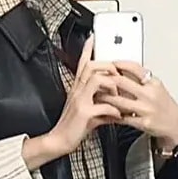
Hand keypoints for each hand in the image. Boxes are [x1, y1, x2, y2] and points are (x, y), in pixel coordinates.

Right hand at [23, 34, 128, 167]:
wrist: (59, 141)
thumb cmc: (73, 127)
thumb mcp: (88, 112)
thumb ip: (101, 105)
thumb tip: (115, 106)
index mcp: (78, 89)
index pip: (82, 63)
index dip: (88, 49)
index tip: (93, 38)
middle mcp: (77, 91)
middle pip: (92, 66)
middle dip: (108, 68)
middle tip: (118, 76)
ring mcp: (80, 100)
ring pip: (96, 78)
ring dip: (111, 84)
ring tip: (118, 95)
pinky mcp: (84, 112)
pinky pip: (102, 104)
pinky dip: (113, 109)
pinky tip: (117, 115)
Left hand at [97, 62, 177, 151]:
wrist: (174, 125)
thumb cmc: (163, 105)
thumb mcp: (156, 87)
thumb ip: (141, 79)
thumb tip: (123, 69)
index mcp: (153, 83)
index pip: (135, 68)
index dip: (120, 64)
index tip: (111, 63)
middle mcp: (150, 94)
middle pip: (122, 82)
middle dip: (107, 80)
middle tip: (97, 79)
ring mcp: (146, 109)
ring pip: (119, 101)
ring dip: (105, 98)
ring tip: (96, 95)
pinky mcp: (143, 123)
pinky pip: (122, 117)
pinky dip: (112, 113)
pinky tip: (105, 111)